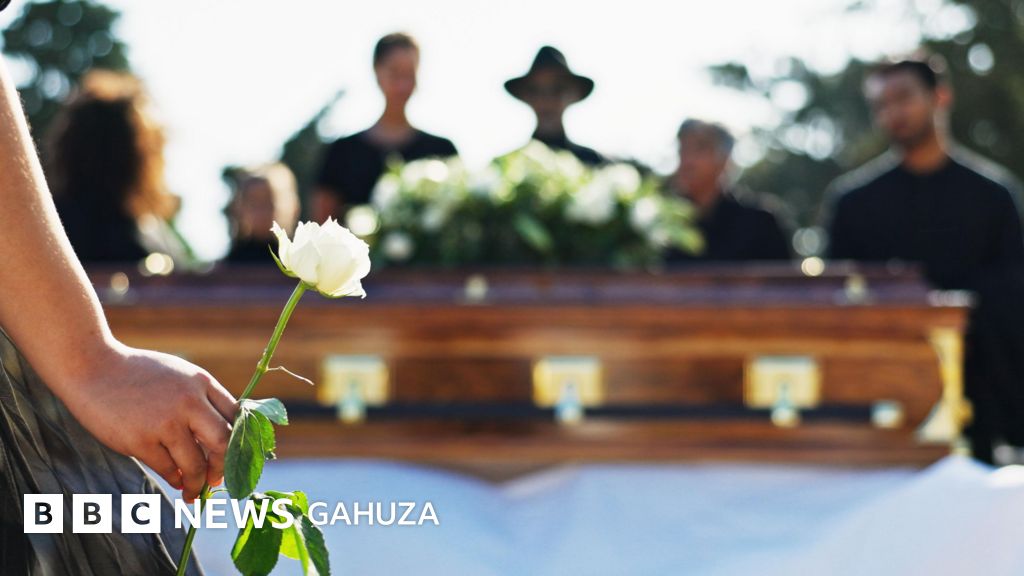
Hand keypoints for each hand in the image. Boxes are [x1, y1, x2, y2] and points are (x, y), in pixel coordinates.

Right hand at [56, 343, 236, 500]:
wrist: (93, 367)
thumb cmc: (138, 374)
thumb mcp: (179, 374)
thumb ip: (202, 397)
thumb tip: (224, 435)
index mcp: (201, 382)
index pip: (236, 417)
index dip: (241, 441)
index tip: (237, 457)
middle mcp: (188, 401)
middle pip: (222, 443)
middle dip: (223, 467)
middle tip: (217, 480)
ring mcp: (165, 422)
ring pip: (195, 464)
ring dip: (197, 482)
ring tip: (194, 491)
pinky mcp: (140, 440)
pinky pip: (167, 469)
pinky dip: (175, 479)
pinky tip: (175, 482)